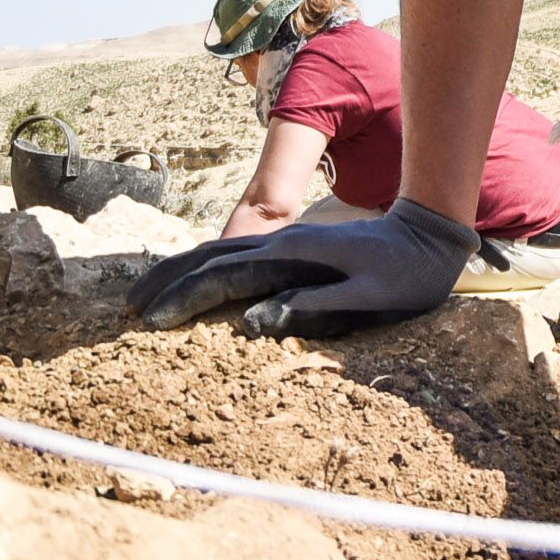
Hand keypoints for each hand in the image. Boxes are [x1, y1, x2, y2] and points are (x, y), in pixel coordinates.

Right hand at [127, 200, 478, 338]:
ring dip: (182, 272)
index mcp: (294, 254)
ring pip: (221, 252)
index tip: (151, 322)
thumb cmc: (405, 275)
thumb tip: (250, 321)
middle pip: (210, 257)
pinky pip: (238, 255)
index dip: (185, 298)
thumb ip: (313, 307)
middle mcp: (283, 242)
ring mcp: (287, 242)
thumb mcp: (369, 298)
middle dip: (169, 281)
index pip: (224, 275)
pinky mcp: (294, 249)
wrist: (430, 237)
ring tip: (148, 293)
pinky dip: (208, 267)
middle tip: (129, 308)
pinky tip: (197, 280)